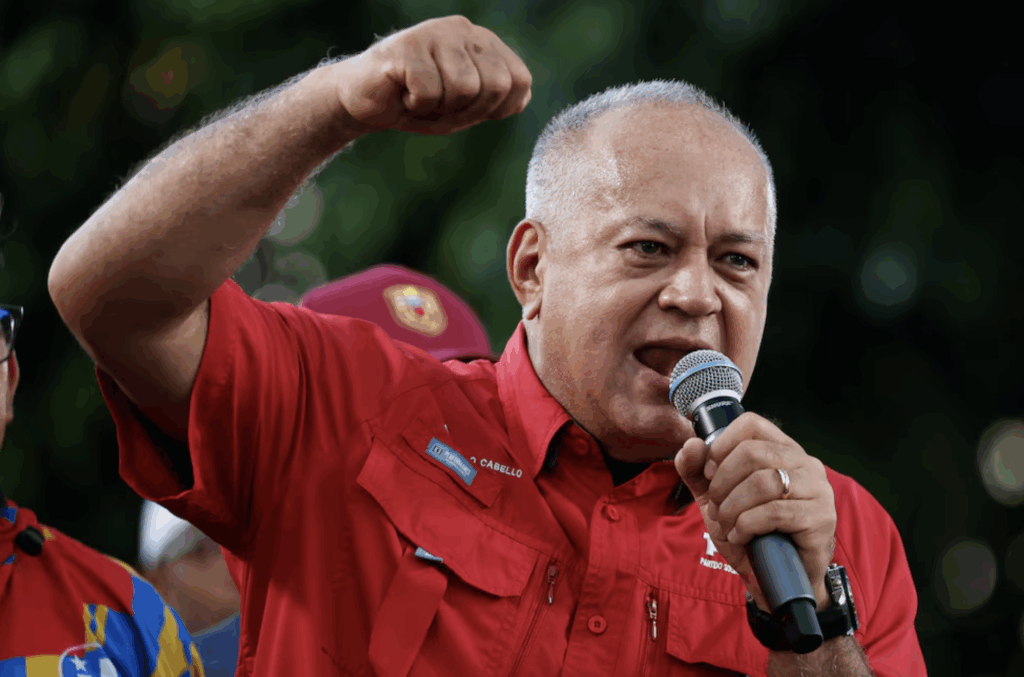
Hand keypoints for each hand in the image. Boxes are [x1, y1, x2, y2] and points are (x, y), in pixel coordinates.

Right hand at [330, 16, 531, 135]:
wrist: (366, 100)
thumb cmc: (419, 103)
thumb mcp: (467, 107)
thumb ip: (498, 100)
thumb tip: (523, 96)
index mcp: (484, 43)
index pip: (519, 81)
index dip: (496, 109)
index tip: (467, 110)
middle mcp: (464, 30)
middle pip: (496, 86)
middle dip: (469, 111)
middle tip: (441, 106)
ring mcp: (436, 33)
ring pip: (464, 89)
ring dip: (440, 108)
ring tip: (421, 98)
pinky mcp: (408, 45)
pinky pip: (429, 91)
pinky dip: (415, 105)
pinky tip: (403, 93)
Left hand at [674, 413, 835, 611]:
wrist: (777, 578)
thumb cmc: (750, 532)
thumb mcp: (715, 499)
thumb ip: (697, 471)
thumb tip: (691, 444)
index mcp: (782, 450)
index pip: (751, 424)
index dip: (722, 444)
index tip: (709, 473)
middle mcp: (805, 463)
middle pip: (752, 453)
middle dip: (722, 483)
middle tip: (717, 507)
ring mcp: (817, 489)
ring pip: (762, 482)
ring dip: (733, 507)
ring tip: (727, 524)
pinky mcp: (819, 518)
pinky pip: (773, 512)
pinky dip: (746, 525)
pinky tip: (741, 536)